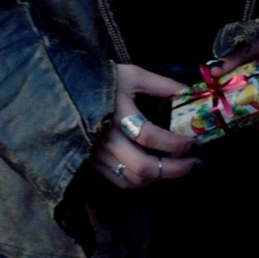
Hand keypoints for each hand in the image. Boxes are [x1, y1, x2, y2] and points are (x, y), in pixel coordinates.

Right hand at [91, 64, 200, 188]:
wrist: (63, 92)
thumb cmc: (101, 81)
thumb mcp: (132, 75)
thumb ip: (162, 85)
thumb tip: (190, 93)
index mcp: (116, 113)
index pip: (148, 135)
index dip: (174, 143)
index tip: (194, 142)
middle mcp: (105, 139)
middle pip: (143, 167)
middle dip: (174, 170)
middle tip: (195, 163)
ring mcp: (96, 155)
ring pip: (133, 179)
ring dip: (160, 178)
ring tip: (178, 167)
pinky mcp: (91, 164)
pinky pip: (120, 182)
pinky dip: (141, 182)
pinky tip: (155, 172)